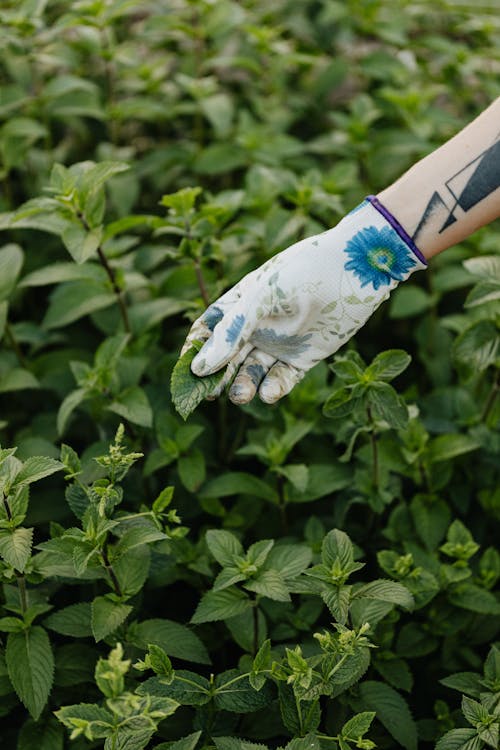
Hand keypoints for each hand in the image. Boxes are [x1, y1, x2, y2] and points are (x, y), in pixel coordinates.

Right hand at [181, 197, 426, 403]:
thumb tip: (199, 369)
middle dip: (216, 378)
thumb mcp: (261, 299)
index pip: (208, 332)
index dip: (195, 352)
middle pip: (227, 358)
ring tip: (241, 395)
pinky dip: (273, 389)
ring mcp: (280, 343)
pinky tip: (267, 394)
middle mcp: (257, 326)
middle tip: (209, 395)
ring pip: (252, 372)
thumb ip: (232, 333)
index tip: (188, 371)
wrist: (355, 270)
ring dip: (243, 386)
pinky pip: (283, 379)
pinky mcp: (304, 357)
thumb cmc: (304, 272)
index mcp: (240, 304)